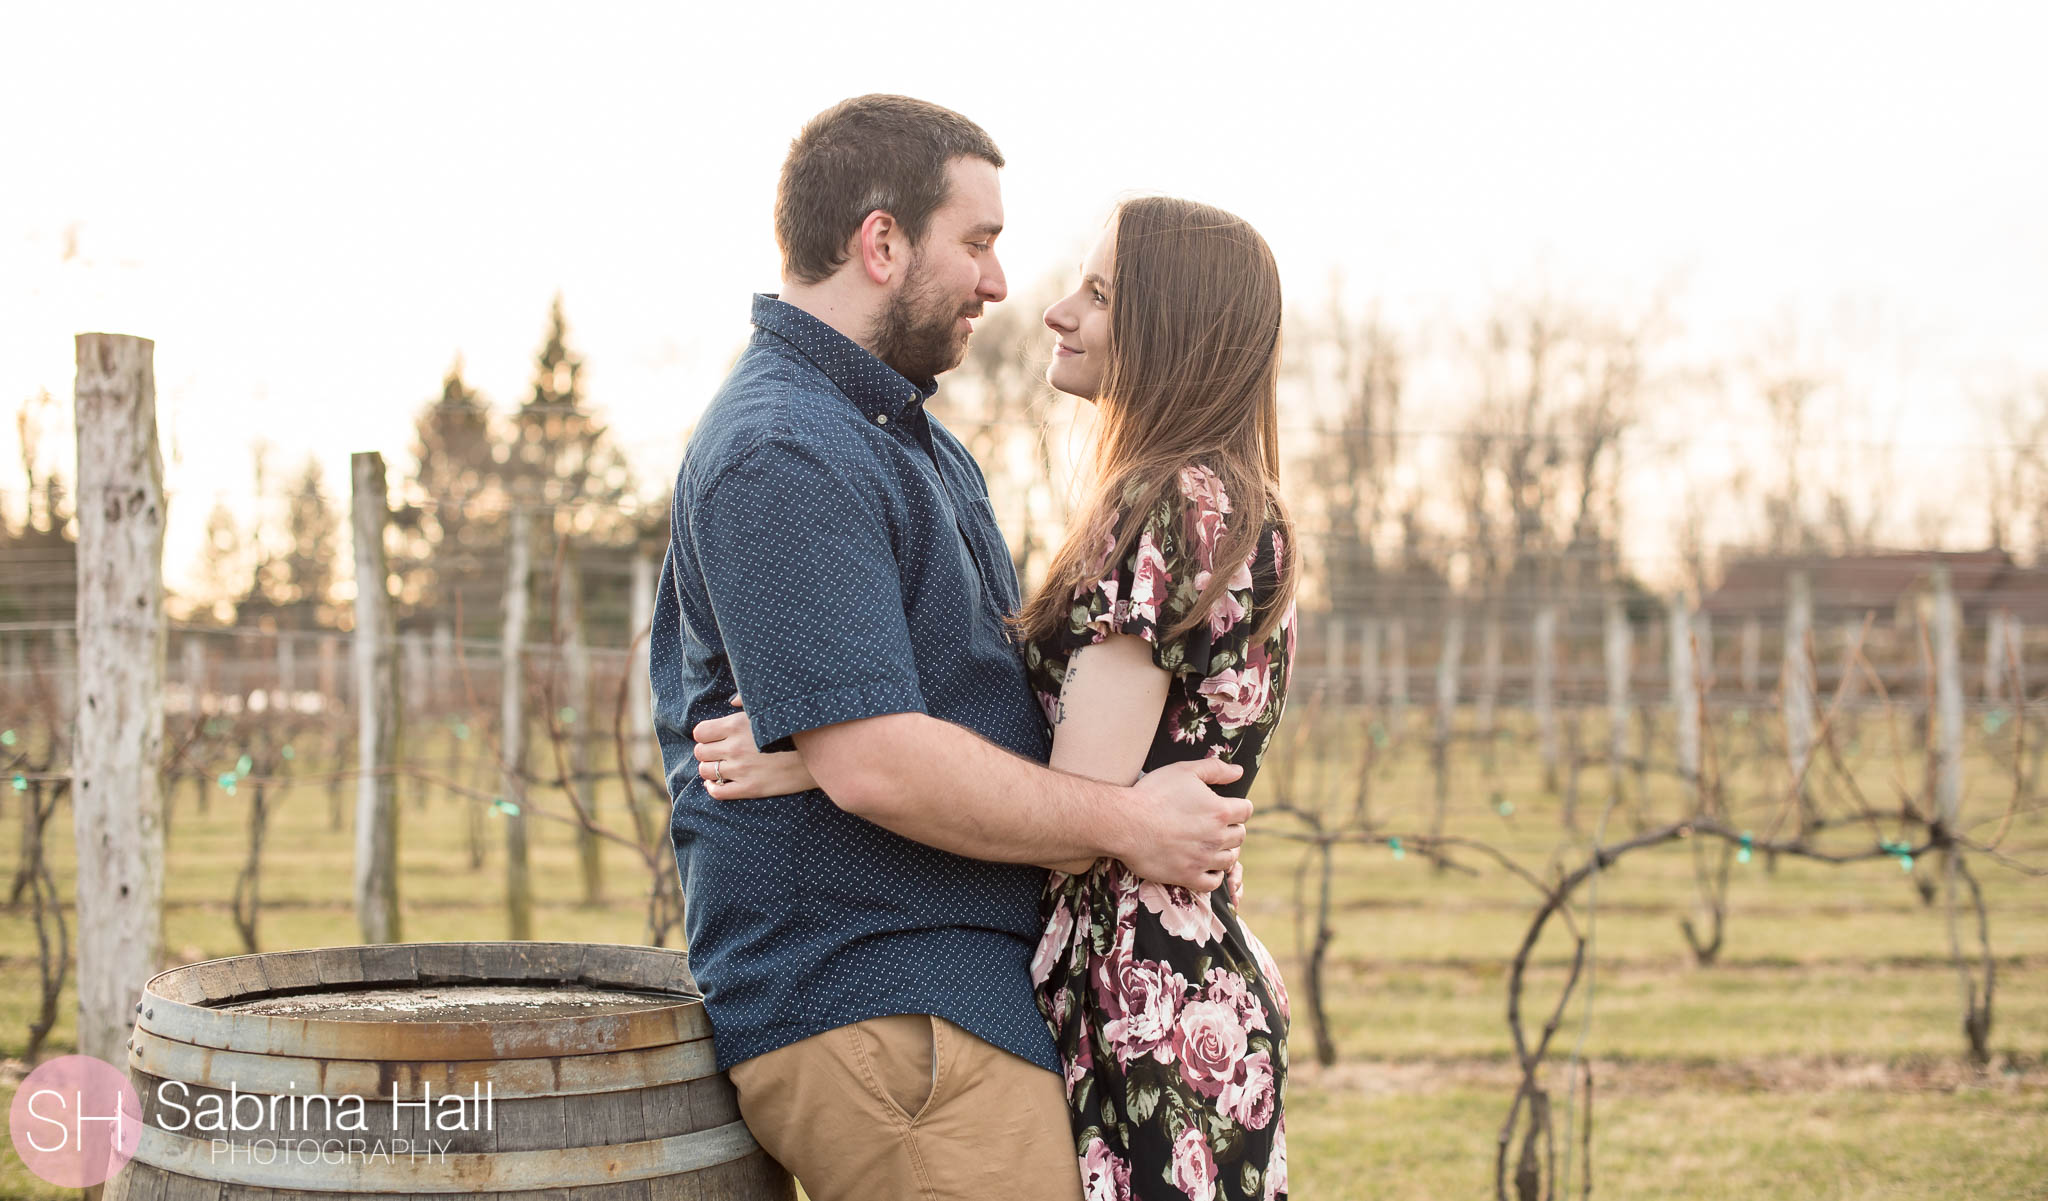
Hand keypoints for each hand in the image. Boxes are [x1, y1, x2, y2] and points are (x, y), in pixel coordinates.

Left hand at [691, 695, 818, 798]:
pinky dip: (712, 787)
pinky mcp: (750, 788)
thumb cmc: (793, 728)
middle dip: (707, 751)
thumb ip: (746, 701)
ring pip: (706, 771)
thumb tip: (730, 702)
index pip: (700, 732)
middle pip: (701, 752)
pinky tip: (719, 782)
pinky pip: (717, 792)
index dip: (705, 734)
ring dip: (710, 768)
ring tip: (721, 766)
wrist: (819, 754)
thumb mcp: (770, 708)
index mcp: (736, 725)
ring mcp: (741, 770)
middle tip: (718, 752)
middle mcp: (734, 748)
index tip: (713, 736)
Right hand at [1120, 758, 1247, 892]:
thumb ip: (1215, 769)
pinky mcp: (1188, 876)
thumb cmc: (1153, 793)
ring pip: (1230, 859)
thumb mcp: (1184, 771)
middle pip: (1240, 835)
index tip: (1226, 806)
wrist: (1125, 823)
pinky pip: (1214, 883)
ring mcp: (1204, 859)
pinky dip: (1214, 875)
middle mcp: (1217, 837)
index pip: (1246, 811)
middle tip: (1214, 825)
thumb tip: (1239, 771)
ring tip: (1209, 844)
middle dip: (1231, 828)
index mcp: (1220, 811)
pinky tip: (1204, 865)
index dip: (1238, 806)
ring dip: (1224, 851)